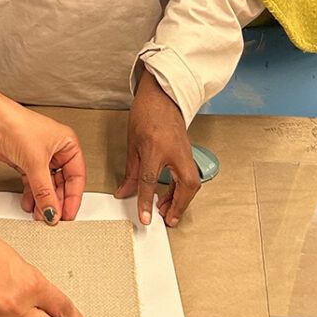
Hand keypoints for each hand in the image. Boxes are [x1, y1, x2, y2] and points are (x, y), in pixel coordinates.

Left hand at [0, 91, 85, 224]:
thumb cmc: (15, 125)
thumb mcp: (35, 162)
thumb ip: (44, 190)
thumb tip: (53, 211)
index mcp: (67, 144)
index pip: (76, 176)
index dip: (73, 197)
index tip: (68, 215)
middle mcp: (55, 150)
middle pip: (61, 183)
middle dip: (56, 201)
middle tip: (52, 218)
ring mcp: (39, 157)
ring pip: (46, 185)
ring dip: (42, 200)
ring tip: (39, 215)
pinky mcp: (24, 162)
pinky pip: (32, 183)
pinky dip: (31, 195)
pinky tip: (29, 205)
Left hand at [115, 73, 200, 227]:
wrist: (163, 98)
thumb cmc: (147, 114)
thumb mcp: (132, 144)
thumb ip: (130, 172)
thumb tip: (124, 192)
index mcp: (155, 148)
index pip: (151, 181)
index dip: (147, 202)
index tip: (146, 218)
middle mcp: (175, 152)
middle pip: (185, 186)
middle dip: (178, 206)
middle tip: (167, 219)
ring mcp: (185, 153)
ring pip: (192, 184)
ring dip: (181, 200)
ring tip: (165, 210)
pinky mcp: (189, 154)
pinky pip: (190, 177)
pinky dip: (182, 190)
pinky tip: (170, 196)